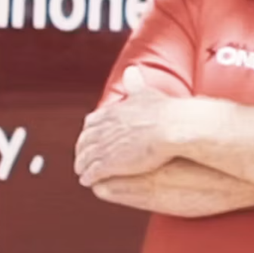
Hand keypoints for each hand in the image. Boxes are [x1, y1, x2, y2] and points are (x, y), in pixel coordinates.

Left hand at [76, 67, 186, 184]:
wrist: (172, 128)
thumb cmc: (164, 112)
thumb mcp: (146, 93)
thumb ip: (136, 84)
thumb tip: (131, 71)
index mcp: (112, 112)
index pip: (92, 122)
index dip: (90, 131)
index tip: (90, 136)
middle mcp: (104, 128)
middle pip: (85, 140)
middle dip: (82, 149)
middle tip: (82, 156)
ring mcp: (105, 147)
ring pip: (86, 158)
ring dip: (82, 165)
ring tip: (82, 172)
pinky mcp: (109, 163)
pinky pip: (93, 172)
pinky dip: (88, 176)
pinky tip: (87, 181)